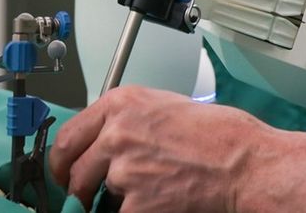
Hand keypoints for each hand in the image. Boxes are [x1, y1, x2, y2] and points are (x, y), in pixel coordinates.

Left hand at [49, 86, 266, 212]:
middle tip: (88, 195)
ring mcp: (123, 170)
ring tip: (142, 192)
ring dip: (111, 199)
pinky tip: (156, 202)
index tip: (64, 171)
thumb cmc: (216, 134)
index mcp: (121, 103)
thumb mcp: (162, 107)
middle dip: (78, 186)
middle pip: (72, 169)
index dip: (62, 160)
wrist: (242, 162)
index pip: (67, 136)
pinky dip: (133, 212)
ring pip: (92, 195)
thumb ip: (126, 120)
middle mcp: (116, 133)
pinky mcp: (135, 203)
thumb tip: (101, 142)